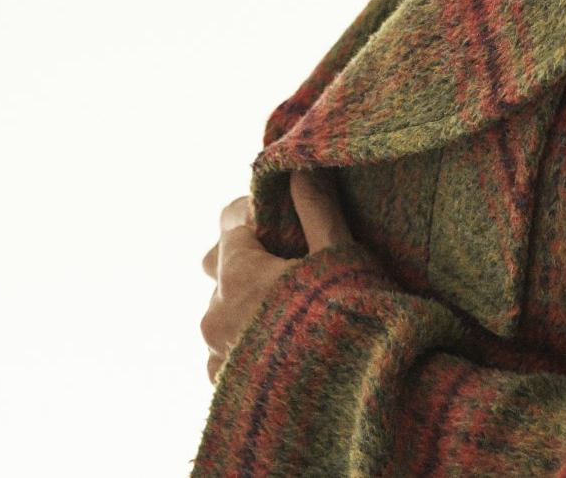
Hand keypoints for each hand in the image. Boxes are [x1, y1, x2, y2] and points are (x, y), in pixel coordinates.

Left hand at [199, 172, 347, 383]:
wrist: (350, 401)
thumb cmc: (349, 321)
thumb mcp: (339, 256)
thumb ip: (316, 208)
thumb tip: (300, 165)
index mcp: (237, 273)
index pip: (230, 219)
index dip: (259, 211)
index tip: (288, 217)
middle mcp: (215, 312)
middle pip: (220, 263)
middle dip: (248, 255)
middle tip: (292, 261)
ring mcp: (216, 353)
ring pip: (222, 307)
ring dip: (247, 300)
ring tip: (292, 308)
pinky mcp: (223, 387)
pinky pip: (225, 347)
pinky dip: (246, 339)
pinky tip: (284, 342)